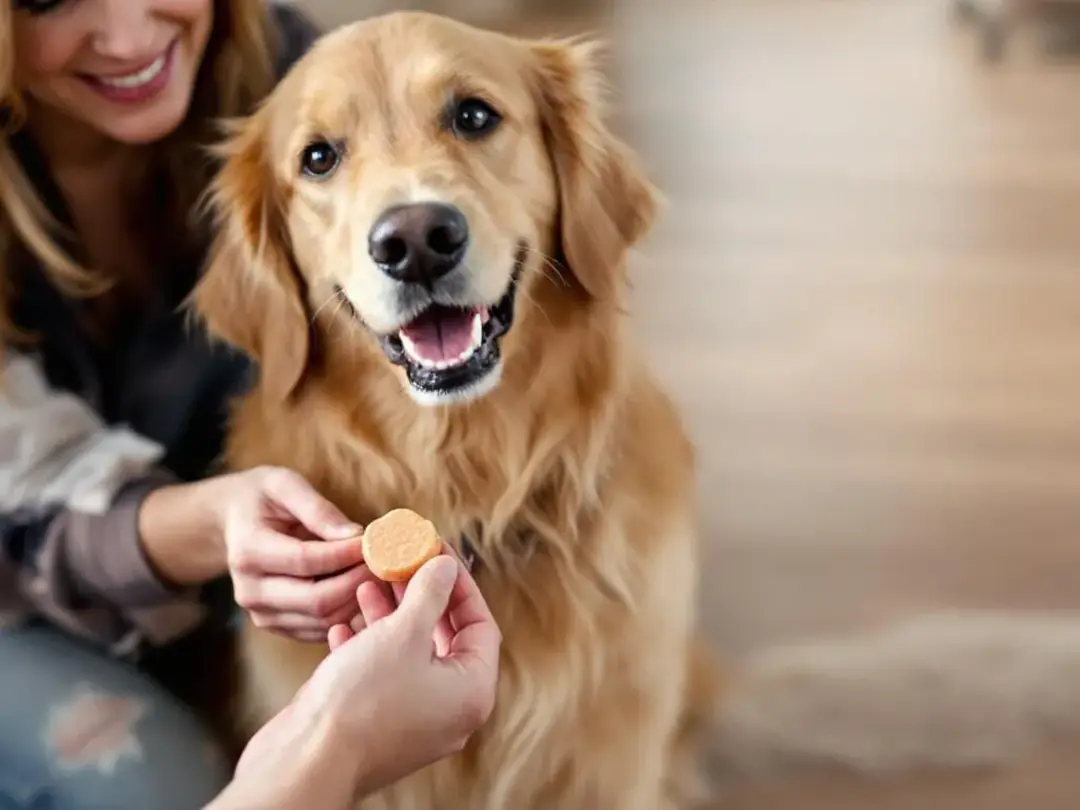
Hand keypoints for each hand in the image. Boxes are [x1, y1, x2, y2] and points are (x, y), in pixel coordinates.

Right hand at [218, 466, 368, 642]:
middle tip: (384, 562)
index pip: (305, 560)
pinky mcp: (277, 626)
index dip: (345, 555)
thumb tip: (355, 535)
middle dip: (357, 582)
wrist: (235, 523)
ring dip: (359, 600)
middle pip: (316, 600)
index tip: (374, 543)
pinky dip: (349, 614)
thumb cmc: (264, 498)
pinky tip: (365, 591)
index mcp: (248, 551)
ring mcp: (262, 614)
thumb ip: (318, 509)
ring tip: (379, 575)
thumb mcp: (285, 485)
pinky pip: (321, 630)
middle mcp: (250, 590)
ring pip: (323, 620)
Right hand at [231, 551, 501, 804]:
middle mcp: (450, 711)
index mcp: (471, 693)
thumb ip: (430, 594)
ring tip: (367, 585)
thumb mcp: (402, 632)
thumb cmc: (360, 701)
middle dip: (421, 598)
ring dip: (390, 617)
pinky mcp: (378, 725)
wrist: (305, 761)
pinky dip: (368, 646)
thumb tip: (446, 566)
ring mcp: (414, 721)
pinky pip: (383, 675)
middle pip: (446, 638)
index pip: (480, 625)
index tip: (438, 554)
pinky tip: (343, 624)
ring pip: (410, 654)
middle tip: (402, 565)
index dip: (460, 585)